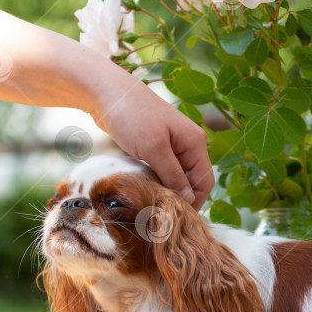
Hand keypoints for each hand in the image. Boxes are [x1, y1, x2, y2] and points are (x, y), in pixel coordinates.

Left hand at [92, 77, 213, 210]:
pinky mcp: (155, 145)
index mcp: (194, 142)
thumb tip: (189, 199)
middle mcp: (187, 143)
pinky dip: (157, 181)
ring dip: (167, 190)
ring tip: (152, 206)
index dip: (195, 202)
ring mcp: (172, 144)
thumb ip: (172, 175)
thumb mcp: (154, 148)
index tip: (176, 218)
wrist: (107, 93)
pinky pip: (163, 169)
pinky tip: (146, 190)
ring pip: (176, 176)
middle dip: (181, 198)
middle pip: (192, 180)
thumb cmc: (132, 116)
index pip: (205, 181)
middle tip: (161, 215)